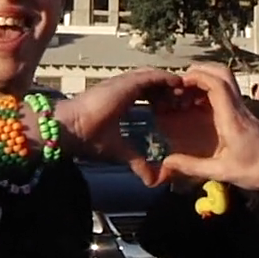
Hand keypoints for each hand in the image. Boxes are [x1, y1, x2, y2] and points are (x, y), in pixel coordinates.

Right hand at [53, 67, 183, 184]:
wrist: (73, 129)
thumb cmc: (90, 138)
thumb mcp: (122, 152)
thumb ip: (138, 163)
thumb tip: (153, 181)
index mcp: (122, 101)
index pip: (148, 94)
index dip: (163, 100)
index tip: (176, 109)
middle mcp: (124, 88)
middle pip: (154, 84)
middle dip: (170, 91)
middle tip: (185, 101)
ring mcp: (126, 82)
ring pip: (155, 77)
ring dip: (171, 83)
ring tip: (185, 91)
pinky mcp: (127, 82)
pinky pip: (152, 76)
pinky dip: (167, 78)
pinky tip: (178, 83)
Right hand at [154, 62, 258, 193]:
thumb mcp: (223, 172)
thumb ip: (194, 167)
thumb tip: (166, 163)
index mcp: (232, 119)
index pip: (217, 85)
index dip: (197, 77)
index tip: (179, 82)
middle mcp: (238, 108)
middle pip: (223, 74)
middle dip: (200, 71)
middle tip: (180, 84)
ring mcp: (243, 108)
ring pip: (226, 80)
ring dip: (206, 78)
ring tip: (186, 92)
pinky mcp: (245, 113)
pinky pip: (227, 92)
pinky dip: (211, 89)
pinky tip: (199, 104)